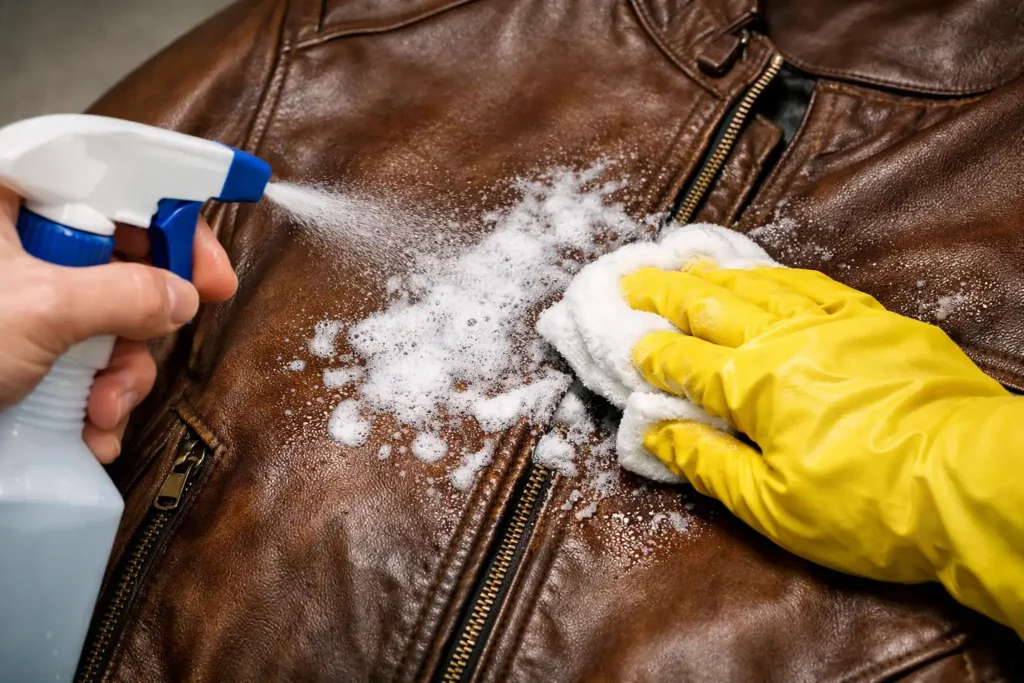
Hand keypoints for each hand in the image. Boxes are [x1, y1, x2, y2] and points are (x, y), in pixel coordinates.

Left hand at [0, 185, 236, 462]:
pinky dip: (98, 396)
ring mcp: (19, 295)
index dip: (174, 213)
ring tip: (102, 411)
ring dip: (121, 373)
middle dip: (142, 318)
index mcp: (7, 196)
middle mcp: (16, 238)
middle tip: (157, 342)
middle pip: (119, 255)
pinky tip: (90, 430)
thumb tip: (181, 296)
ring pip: (108, 316)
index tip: (212, 266)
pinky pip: (85, 357)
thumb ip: (125, 293)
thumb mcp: (39, 310)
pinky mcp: (20, 344)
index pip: (112, 174)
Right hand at [622, 260, 1023, 633]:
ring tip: (685, 261)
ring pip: (758, 285)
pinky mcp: (876, 322)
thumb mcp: (772, 505)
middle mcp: (784, 340)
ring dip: (715, 273)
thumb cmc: (869, 504)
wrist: (971, 479)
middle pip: (710, 306)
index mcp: (752, 385)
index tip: (624, 342)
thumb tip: (655, 433)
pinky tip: (764, 272)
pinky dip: (777, 275)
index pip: (682, 360)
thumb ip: (707, 463)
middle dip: (665, 292)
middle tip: (632, 279)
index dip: (647, 352)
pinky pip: (814, 285)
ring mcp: (832, 324)